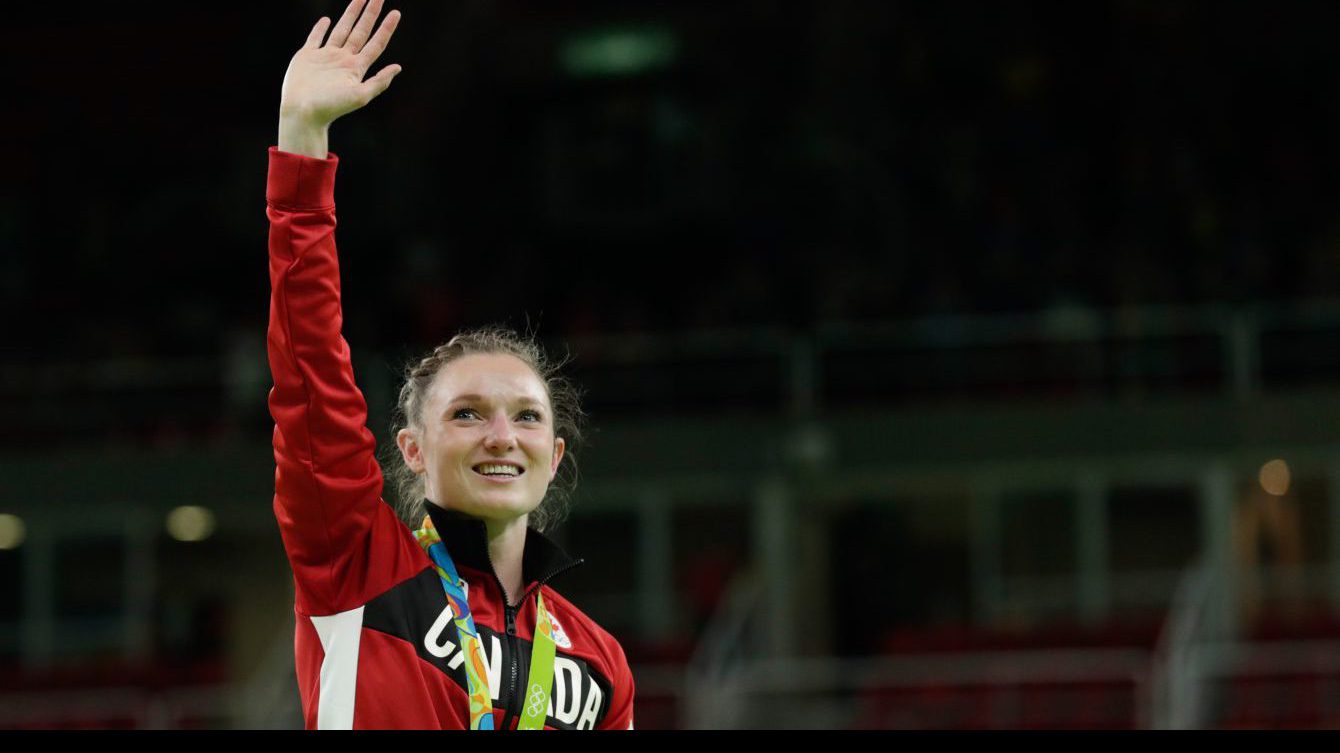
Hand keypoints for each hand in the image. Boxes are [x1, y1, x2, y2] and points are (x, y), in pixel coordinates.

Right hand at [280, 0, 401, 128]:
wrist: (303, 113)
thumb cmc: (331, 107)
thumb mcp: (360, 95)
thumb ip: (379, 82)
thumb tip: (398, 67)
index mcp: (356, 68)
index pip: (375, 43)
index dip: (386, 28)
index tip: (396, 13)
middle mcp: (343, 60)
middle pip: (360, 31)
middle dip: (370, 14)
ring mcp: (325, 57)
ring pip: (341, 30)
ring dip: (351, 15)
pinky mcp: (307, 57)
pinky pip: (315, 38)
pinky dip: (320, 29)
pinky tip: (326, 20)